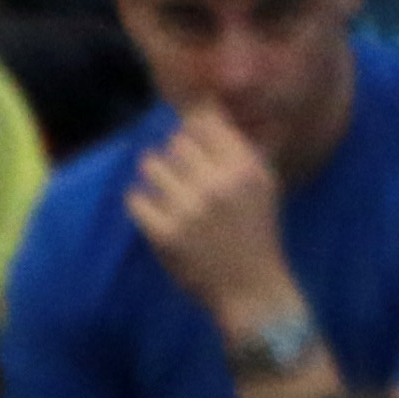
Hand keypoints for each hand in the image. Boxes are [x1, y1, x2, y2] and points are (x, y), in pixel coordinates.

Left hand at [124, 108, 294, 325]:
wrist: (250, 286)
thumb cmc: (254, 231)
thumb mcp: (262, 184)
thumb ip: (238, 149)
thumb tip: (205, 111)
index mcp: (244, 168)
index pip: (207, 123)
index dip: (193, 121)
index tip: (187, 130)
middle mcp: (218, 184)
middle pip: (177, 141)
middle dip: (174, 150)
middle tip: (178, 166)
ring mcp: (190, 209)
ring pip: (153, 165)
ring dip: (153, 170)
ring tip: (162, 182)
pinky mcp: (166, 235)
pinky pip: (136, 200)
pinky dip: (138, 200)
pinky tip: (149, 206)